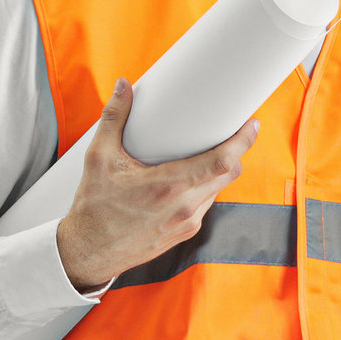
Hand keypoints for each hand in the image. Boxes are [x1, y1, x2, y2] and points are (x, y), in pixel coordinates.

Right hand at [56, 77, 259, 290]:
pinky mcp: (185, 233)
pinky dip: (203, 188)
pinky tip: (190, 179)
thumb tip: (124, 86)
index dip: (243, 141)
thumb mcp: (98, 158)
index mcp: (169, 185)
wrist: (89, 252)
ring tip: (207, 152)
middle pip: (228, 174)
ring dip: (218, 171)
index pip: (222, 161)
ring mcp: (187, 223)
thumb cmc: (93, 208)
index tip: (251, 125)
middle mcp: (185, 206)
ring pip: (217, 190)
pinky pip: (205, 205)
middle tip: (233, 131)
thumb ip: (113, 118)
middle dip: (235, 151)